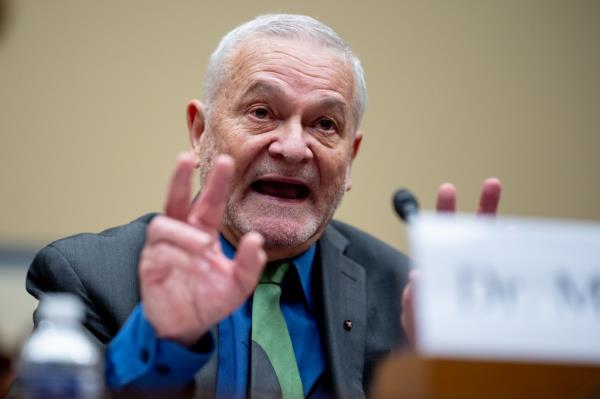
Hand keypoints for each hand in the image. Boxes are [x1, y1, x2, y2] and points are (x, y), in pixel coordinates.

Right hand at [139, 153, 266, 345]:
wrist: (185, 328)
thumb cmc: (210, 300)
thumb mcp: (239, 285)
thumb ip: (250, 264)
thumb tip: (257, 239)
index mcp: (203, 233)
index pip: (209, 203)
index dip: (216, 183)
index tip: (226, 160)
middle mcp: (181, 235)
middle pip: (176, 200)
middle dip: (179, 179)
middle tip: (185, 157)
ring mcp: (162, 249)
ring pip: (163, 225)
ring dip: (183, 232)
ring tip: (203, 244)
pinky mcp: (149, 265)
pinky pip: (156, 251)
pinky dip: (173, 255)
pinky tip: (188, 266)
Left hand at [401, 178, 501, 345]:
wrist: (438, 353)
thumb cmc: (424, 331)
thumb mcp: (413, 315)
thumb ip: (414, 298)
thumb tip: (419, 276)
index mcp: (435, 267)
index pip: (439, 235)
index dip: (445, 212)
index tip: (449, 189)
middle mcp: (457, 270)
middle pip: (471, 236)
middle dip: (483, 209)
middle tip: (493, 184)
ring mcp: (476, 283)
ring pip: (490, 254)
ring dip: (502, 238)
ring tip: (514, 227)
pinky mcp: (489, 299)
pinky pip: (501, 280)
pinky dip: (510, 266)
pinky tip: (517, 255)